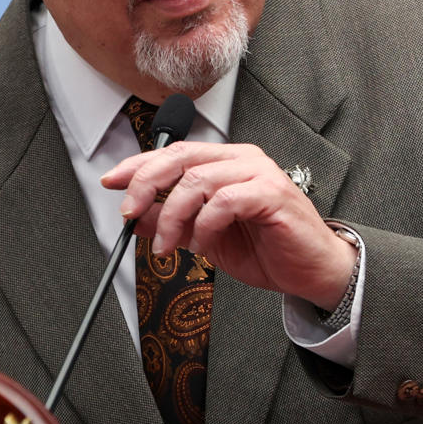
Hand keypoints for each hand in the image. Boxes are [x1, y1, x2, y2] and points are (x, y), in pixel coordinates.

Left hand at [99, 142, 356, 306]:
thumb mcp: (205, 238)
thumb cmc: (266, 249)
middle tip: (128, 213)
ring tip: (167, 247)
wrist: (312, 272)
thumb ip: (172, 221)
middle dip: (146, 184)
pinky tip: (202, 245)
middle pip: (181, 156)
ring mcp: (259, 173)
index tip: (110, 181)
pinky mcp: (272, 194)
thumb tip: (135, 216)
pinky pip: (224, 201)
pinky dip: (204, 225)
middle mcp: (242, 159)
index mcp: (226, 162)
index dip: (138, 165)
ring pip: (198, 180)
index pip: (174, 152)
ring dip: (172, 216)